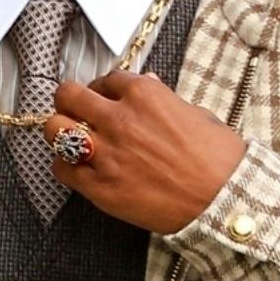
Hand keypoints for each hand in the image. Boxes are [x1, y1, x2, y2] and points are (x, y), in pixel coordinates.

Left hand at [47, 70, 246, 237]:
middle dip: (69, 100)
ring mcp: (106, 153)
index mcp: (144, 93)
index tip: (104, 98)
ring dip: (60, 130)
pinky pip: (61, 168)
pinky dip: (65, 166)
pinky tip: (77, 168)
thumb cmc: (219, 159)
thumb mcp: (196, 114)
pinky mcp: (99, 187)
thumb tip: (149, 88)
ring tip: (69, 138)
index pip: (106, 79)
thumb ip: (164, 100)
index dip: (103, 88)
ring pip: (56, 129)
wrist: (224, 201)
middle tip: (73, 110)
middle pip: (69, 95)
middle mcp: (119, 119)